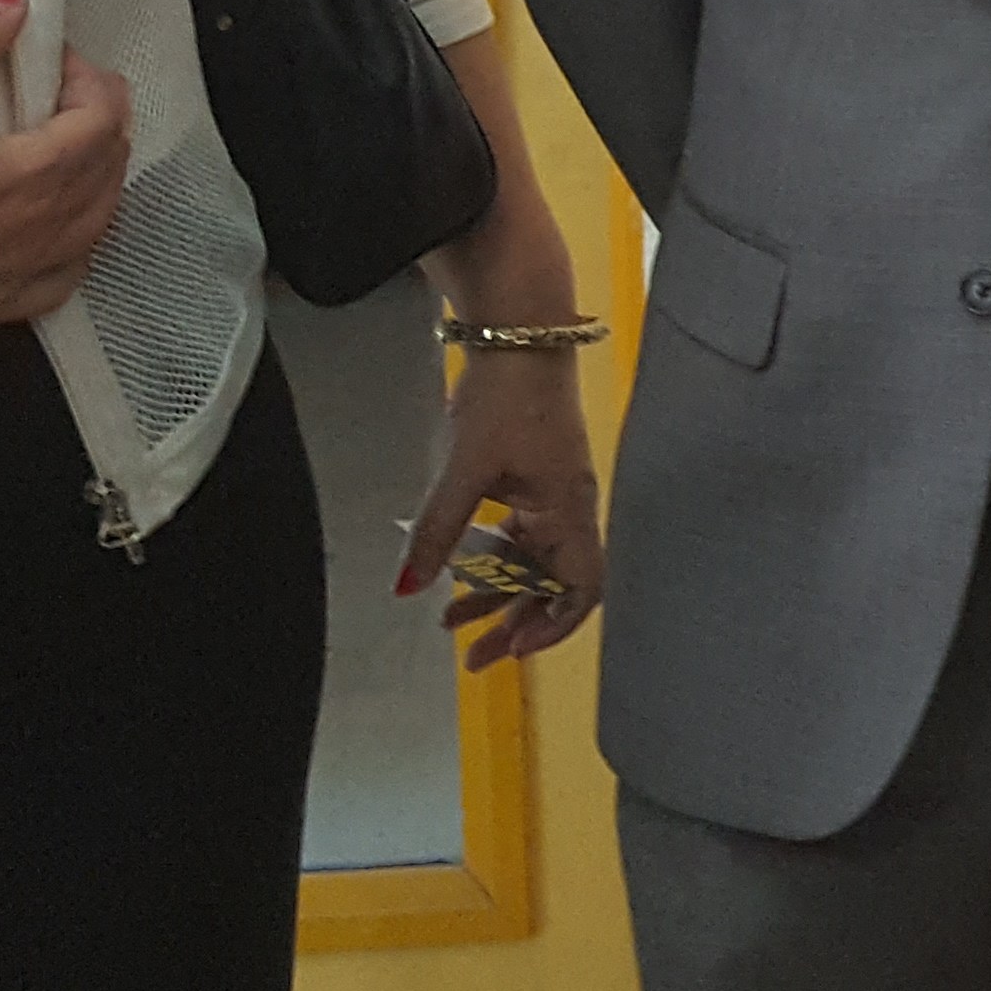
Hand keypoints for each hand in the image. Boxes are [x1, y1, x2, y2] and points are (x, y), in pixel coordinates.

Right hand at [0, 0, 131, 353]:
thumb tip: (10, 2)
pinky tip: (60, 231)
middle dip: (100, 121)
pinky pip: (68, 278)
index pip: (101, 119)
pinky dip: (80, 245)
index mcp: (27, 177)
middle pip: (109, 167)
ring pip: (99, 222)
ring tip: (71, 148)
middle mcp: (38, 230)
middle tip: (67, 94)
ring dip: (100, 178)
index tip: (58, 62)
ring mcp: (21, 273)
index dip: (91, 81)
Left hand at [404, 345, 605, 668]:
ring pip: (531, 562)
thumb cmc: (506, 396)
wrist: (521, 332)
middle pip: (554, 584)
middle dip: (515, 623)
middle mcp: (569, 508)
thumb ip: (438, 531)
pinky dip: (490, 559)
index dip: (555, 625)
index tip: (512, 648)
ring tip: (451, 623)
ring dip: (497, 594)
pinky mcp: (534, 477)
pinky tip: (454, 569)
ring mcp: (552, 493)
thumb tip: (408, 588)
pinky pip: (518, 535)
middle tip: (474, 658)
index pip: (583, 587)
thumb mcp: (466, 468)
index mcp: (568, 509)